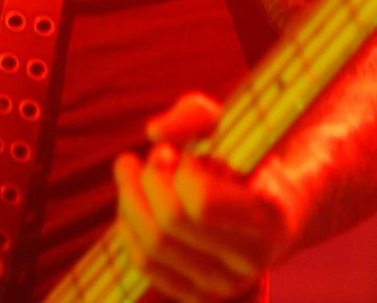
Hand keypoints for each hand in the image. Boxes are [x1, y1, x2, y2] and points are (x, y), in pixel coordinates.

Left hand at [114, 93, 302, 301]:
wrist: (271, 206)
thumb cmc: (245, 155)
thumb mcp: (229, 122)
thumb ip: (194, 114)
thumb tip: (155, 132)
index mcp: (268, 214)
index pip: (201, 203)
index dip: (179, 170)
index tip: (179, 153)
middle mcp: (251, 260)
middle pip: (169, 221)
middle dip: (149, 178)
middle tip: (156, 156)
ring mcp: (224, 284)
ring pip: (152, 246)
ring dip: (130, 197)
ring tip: (134, 169)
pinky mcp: (198, 295)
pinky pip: (145, 265)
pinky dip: (128, 227)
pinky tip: (134, 199)